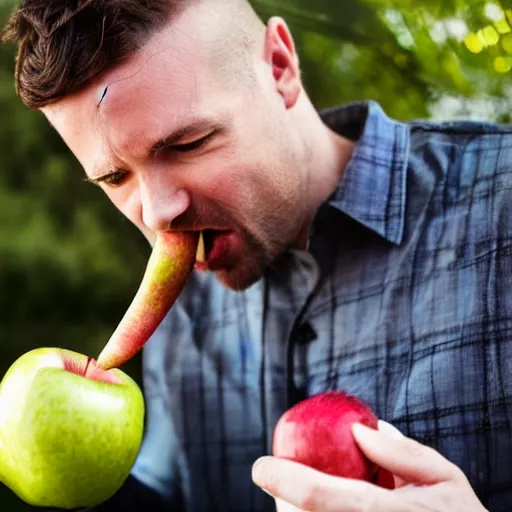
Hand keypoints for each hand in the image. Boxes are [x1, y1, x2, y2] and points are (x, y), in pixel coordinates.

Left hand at [252, 420, 487, 511]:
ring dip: (294, 511)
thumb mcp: (444, 476)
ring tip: (296, 493)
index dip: (282, 479)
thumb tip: (356, 430)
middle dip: (282, 500)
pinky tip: (322, 505)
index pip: (318, 495)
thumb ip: (400, 451)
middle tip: (277, 478)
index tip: (260, 466)